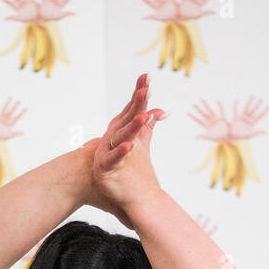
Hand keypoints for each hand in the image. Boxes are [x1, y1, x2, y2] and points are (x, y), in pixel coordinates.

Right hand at [89, 73, 165, 226]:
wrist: (105, 192)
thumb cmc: (123, 168)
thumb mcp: (138, 144)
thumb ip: (147, 127)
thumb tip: (163, 111)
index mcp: (122, 130)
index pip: (133, 108)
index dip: (140, 93)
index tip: (147, 76)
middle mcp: (114, 137)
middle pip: (128, 117)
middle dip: (137, 103)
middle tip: (146, 88)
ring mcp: (108, 151)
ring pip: (122, 136)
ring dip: (133, 127)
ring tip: (143, 117)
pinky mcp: (105, 168)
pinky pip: (113, 158)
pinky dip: (120, 152)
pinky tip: (129, 145)